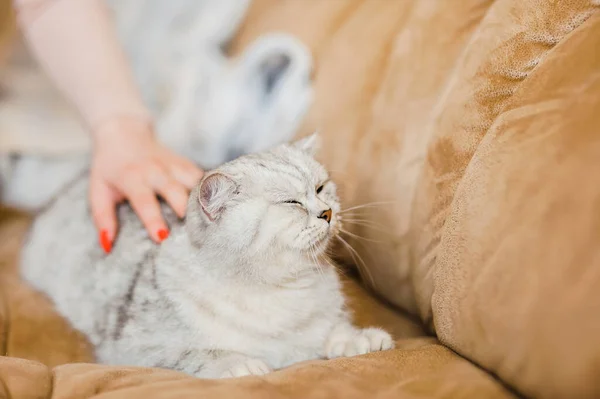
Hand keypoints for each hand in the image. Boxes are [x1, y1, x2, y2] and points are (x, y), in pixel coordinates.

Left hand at [89, 117, 203, 251]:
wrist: (124, 132)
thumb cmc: (109, 168)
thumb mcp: (98, 190)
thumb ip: (102, 218)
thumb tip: (107, 245)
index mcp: (132, 178)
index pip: (145, 201)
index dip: (153, 219)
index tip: (162, 237)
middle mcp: (156, 170)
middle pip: (177, 192)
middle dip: (186, 212)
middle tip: (194, 235)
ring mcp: (173, 165)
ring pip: (195, 184)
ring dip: (202, 202)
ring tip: (211, 223)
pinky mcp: (185, 163)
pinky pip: (201, 178)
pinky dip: (209, 192)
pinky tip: (216, 208)